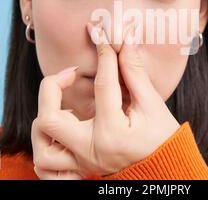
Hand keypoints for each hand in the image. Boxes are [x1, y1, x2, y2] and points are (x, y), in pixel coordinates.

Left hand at [31, 21, 180, 178]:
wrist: (166, 171)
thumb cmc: (163, 139)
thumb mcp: (152, 105)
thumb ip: (135, 73)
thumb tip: (124, 43)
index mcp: (113, 133)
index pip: (102, 85)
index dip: (104, 55)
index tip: (102, 37)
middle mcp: (91, 151)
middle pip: (49, 119)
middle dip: (52, 87)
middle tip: (70, 74)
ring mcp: (82, 163)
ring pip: (41, 148)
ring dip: (45, 120)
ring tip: (65, 107)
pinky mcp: (79, 170)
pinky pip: (46, 167)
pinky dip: (45, 148)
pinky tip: (59, 133)